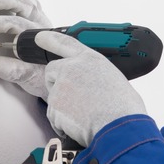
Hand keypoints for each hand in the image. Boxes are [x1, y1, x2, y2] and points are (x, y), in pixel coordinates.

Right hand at [0, 0, 50, 98]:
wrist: (56, 72)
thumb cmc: (43, 76)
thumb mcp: (29, 79)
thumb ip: (12, 71)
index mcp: (40, 41)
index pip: (21, 27)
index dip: (1, 23)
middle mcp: (42, 26)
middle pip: (25, 6)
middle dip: (2, 2)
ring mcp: (40, 18)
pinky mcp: (37, 14)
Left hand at [36, 31, 146, 146]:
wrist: (118, 126)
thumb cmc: (123, 108)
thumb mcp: (114, 79)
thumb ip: (96, 76)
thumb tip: (93, 86)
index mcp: (90, 59)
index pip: (65, 43)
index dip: (50, 39)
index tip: (40, 37)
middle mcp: (72, 68)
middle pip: (52, 71)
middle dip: (56, 83)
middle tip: (71, 98)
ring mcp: (61, 86)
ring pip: (53, 96)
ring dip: (63, 107)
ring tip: (84, 116)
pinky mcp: (54, 104)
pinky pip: (53, 116)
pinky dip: (62, 123)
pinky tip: (79, 125)